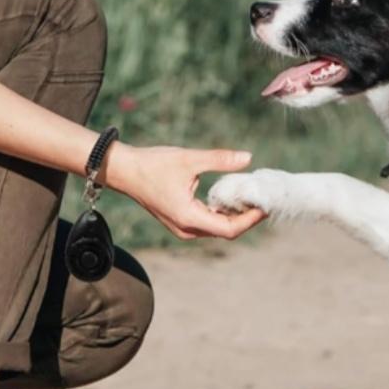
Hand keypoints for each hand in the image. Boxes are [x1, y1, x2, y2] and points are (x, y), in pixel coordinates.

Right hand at [107, 143, 267, 240]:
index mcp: (188, 218)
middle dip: (245, 217)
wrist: (124, 170)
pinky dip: (219, 213)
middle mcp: (185, 228)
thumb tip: (247, 157)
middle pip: (224, 231)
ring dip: (232, 215)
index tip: (265, 205)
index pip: (229, 229)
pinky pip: (205, 223)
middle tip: (260, 198)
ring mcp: (181, 227)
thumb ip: (219, 159)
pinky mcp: (178, 221)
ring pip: (215, 228)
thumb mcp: (189, 159)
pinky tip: (227, 197)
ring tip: (248, 197)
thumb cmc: (153, 164)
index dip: (250, 219)